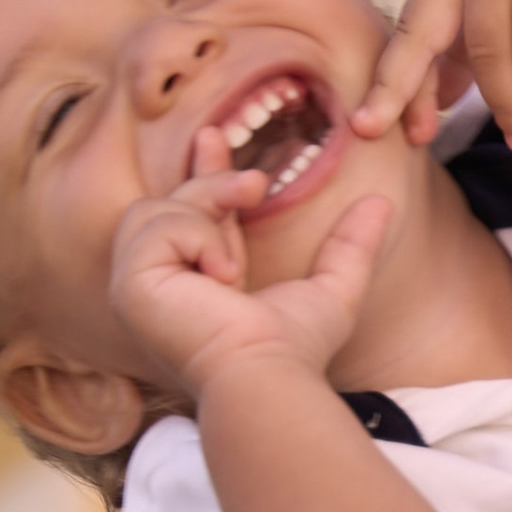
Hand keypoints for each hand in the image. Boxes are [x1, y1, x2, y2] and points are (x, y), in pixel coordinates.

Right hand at [111, 141, 393, 394]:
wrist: (266, 375)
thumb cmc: (294, 349)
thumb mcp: (332, 289)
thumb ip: (351, 247)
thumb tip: (381, 203)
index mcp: (195, 278)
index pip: (189, 211)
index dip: (201, 172)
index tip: (214, 136)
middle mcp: (159, 282)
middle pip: (171, 200)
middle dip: (212, 182)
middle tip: (257, 185)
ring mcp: (137, 285)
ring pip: (159, 206)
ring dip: (207, 211)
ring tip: (238, 255)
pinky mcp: (130, 284)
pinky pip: (157, 225)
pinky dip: (196, 238)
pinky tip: (219, 275)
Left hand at [355, 0, 511, 154]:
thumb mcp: (491, 0)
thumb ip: (461, 50)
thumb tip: (433, 106)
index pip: (404, 34)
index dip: (388, 85)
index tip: (367, 129)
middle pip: (427, 37)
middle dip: (413, 93)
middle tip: (417, 143)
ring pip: (490, 49)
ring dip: (508, 104)